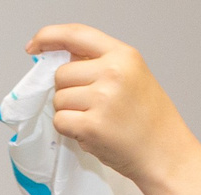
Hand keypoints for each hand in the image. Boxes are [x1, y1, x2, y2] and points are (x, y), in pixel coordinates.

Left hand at [28, 24, 200, 188]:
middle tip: (91, 107)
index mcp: (123, 55)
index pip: (76, 34)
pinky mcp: (92, 125)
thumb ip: (101, 64)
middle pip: (62, 74)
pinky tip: (91, 134)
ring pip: (59, 99)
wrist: (166, 153)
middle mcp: (113, 72)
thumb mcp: (133, 76)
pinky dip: (69, 130)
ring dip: (69, 113)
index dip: (49, 36)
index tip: (34, 46)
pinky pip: (60, 121)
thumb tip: (62, 59)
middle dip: (67, 91)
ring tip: (96, 121)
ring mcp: (103, 98)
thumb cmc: (149, 120)